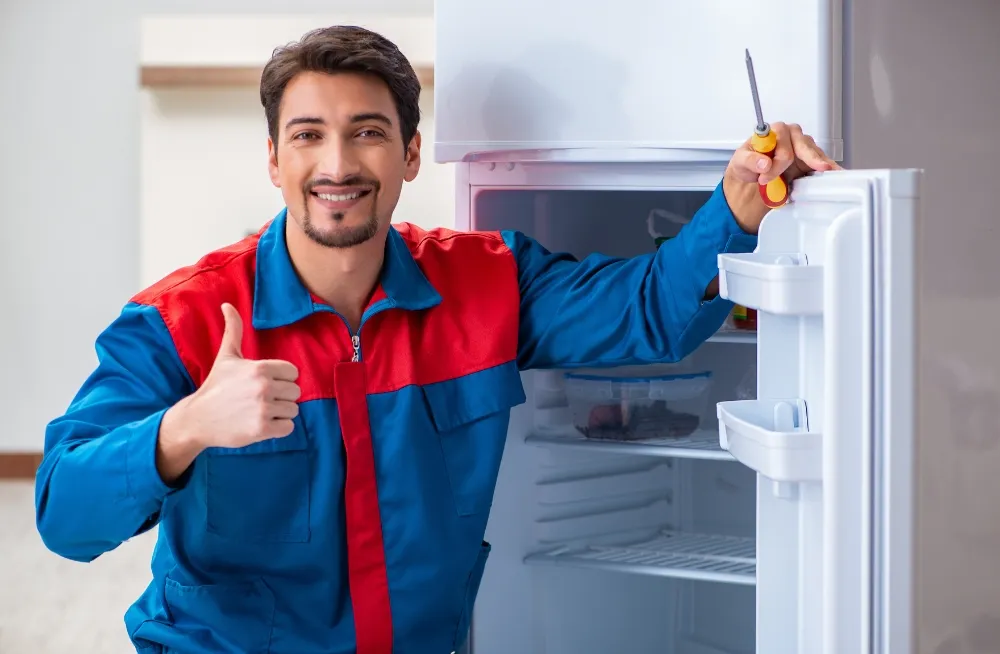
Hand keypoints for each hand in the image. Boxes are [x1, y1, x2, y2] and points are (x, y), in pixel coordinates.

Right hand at [186, 303, 300, 447]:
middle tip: (259, 400)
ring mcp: (264, 408)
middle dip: (281, 397)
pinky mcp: (262, 429)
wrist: (197, 419)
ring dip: (280, 413)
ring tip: (259, 411)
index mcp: (260, 368)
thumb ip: (234, 330)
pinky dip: (279, 428)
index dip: (281, 379)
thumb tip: (227, 304)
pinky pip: (288, 427)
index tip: (264, 383)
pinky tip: (261, 424)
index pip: (293, 372)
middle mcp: (264, 387)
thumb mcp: (226, 356)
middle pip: (295, 392)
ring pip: (293, 410)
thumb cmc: (216, 386)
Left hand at [723, 122, 841, 233]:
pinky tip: (836, 174)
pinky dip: (829, 170)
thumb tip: (764, 162)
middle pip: (801, 149)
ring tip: (809, 179)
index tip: (766, 174)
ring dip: (810, 170)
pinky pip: (824, 164)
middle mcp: (794, 136)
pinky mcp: (813, 162)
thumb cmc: (748, 166)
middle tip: (769, 181)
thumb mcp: (740, 162)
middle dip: (786, 167)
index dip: (776, 160)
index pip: (783, 140)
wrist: (753, 180)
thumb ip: (749, 160)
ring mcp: (806, 149)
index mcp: (777, 131)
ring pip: (815, 157)